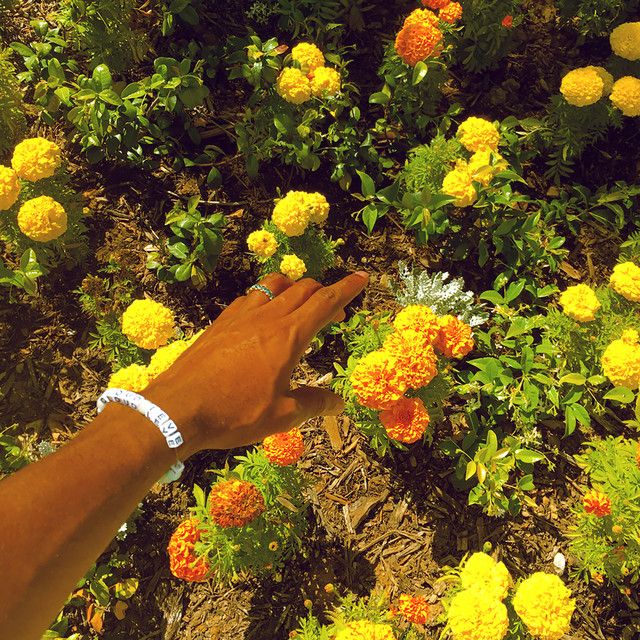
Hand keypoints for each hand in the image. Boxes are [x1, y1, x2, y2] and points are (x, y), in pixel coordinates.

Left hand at [144, 271, 368, 454]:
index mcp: (289, 336)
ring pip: (274, 284)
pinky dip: (266, 297)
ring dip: (294, 288)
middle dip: (325, 293)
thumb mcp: (282, 415)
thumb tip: (338, 403)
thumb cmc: (235, 414)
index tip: (363, 278)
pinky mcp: (220, 322)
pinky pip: (250, 296)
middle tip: (334, 311)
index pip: (325, 302)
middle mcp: (267, 317)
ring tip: (299, 304)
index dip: (347, 289)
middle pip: (303, 289)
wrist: (178, 408)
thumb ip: (313, 404)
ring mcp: (240, 315)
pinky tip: (262, 314)